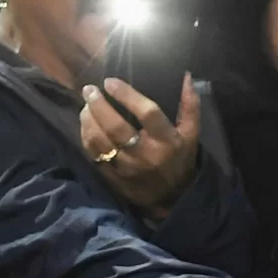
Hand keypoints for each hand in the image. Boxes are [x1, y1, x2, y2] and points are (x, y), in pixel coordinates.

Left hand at [80, 76, 202, 214]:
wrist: (172, 200)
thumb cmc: (181, 161)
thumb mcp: (191, 135)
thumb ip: (190, 106)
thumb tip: (187, 77)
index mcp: (166, 140)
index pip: (147, 113)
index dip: (127, 95)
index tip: (110, 81)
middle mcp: (145, 154)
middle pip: (117, 127)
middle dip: (99, 105)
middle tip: (89, 89)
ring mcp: (127, 167)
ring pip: (101, 141)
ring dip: (88, 120)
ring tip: (85, 104)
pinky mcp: (113, 176)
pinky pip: (94, 154)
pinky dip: (86, 136)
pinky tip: (85, 123)